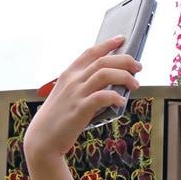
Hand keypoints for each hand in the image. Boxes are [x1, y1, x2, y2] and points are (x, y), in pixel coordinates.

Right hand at [24, 37, 141, 163]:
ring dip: (124, 76)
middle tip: (138, 67)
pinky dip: (115, 97)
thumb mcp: (66, 95)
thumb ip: (82, 86)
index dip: (107, 44)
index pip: (90, 53)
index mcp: (69, 74)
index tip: (121, 39)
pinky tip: (121, 102)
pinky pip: (102, 96)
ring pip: (105, 74)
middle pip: (103, 61)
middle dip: (125, 60)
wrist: (42, 140)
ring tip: (135, 85)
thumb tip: (109, 84)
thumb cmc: (56, 119)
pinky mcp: (80, 109)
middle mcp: (73, 80)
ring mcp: (76, 94)